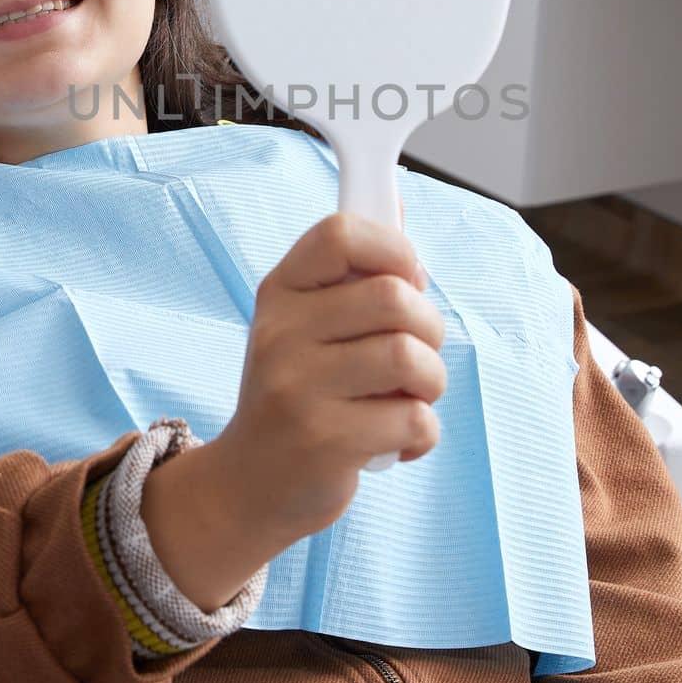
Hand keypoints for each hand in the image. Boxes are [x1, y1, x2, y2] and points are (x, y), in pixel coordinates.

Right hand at [213, 202, 445, 544]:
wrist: (249, 484)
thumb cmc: (296, 393)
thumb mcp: (305, 325)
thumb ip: (351, 272)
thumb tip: (396, 199)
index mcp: (281, 291)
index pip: (341, 233)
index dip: (394, 248)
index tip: (408, 280)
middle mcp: (281, 332)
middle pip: (393, 297)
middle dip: (430, 328)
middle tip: (418, 354)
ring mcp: (298, 387)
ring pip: (410, 358)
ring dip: (432, 382)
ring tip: (411, 398)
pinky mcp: (324, 441)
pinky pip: (413, 420)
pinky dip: (422, 433)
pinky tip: (397, 441)